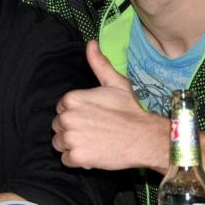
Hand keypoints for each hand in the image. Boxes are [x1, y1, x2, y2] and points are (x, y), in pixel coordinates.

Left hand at [52, 40, 167, 170]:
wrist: (146, 138)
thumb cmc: (130, 110)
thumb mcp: (115, 83)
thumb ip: (98, 63)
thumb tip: (90, 44)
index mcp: (71, 98)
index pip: (61, 109)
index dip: (76, 114)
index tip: (91, 117)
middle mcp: (67, 117)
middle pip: (58, 126)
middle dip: (72, 130)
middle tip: (94, 131)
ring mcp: (71, 138)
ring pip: (59, 143)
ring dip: (72, 146)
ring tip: (93, 142)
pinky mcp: (77, 157)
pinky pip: (66, 160)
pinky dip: (77, 160)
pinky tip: (93, 154)